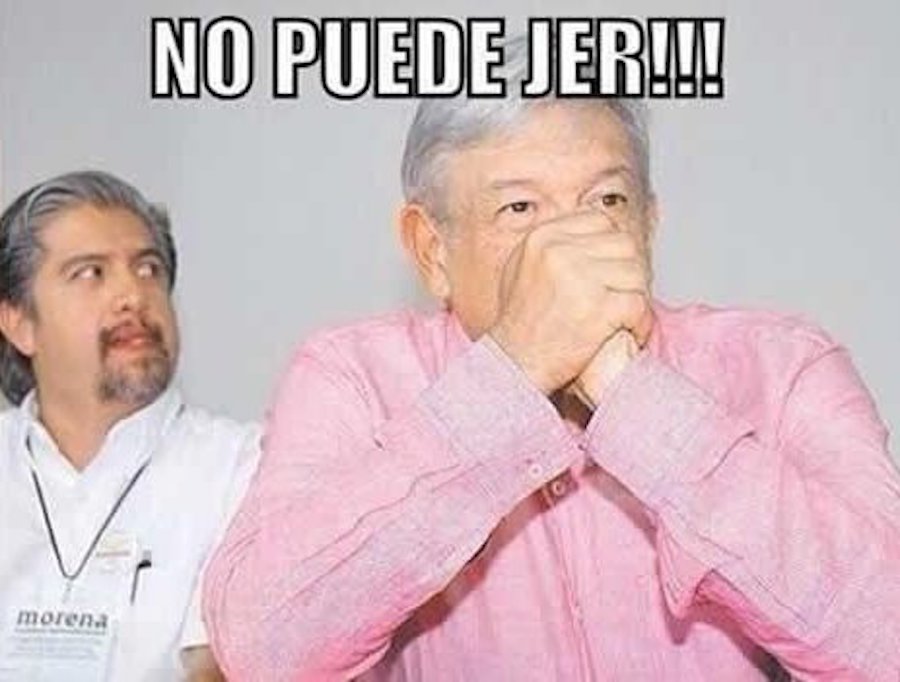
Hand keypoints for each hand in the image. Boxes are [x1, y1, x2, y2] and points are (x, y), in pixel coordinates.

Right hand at [489, 209, 651, 394]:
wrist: (513, 366)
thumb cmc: (519, 324)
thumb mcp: (521, 270)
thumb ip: (552, 246)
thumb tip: (591, 227)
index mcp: (542, 238)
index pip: (600, 222)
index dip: (610, 249)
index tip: (607, 275)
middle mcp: (559, 251)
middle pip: (623, 244)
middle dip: (628, 273)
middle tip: (621, 298)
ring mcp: (579, 278)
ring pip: (636, 272)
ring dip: (636, 298)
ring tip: (622, 319)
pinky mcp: (598, 308)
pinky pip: (640, 304)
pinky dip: (640, 323)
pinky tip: (627, 334)